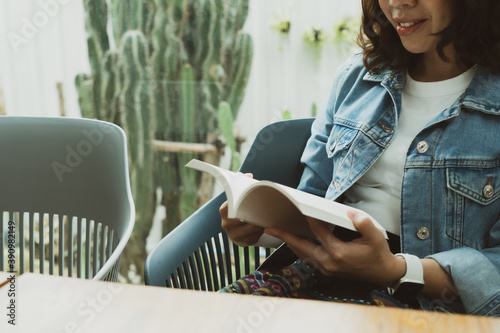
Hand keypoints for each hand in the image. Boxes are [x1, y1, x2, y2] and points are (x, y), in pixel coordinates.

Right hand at [219, 172, 263, 246]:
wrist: (238, 227)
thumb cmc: (240, 208)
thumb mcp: (238, 196)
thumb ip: (241, 183)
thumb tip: (248, 176)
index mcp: (224, 210)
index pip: (232, 206)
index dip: (244, 204)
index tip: (254, 202)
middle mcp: (226, 224)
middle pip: (243, 219)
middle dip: (255, 215)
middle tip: (265, 210)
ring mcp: (233, 235)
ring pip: (251, 229)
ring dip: (260, 224)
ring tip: (266, 218)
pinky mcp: (242, 243)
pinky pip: (254, 238)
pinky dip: (260, 232)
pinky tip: (264, 227)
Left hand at [264, 210, 405, 286]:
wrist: (383, 274)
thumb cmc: (378, 255)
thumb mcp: (376, 237)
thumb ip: (364, 223)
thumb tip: (351, 213)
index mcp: (339, 252)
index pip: (319, 232)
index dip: (310, 219)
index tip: (300, 209)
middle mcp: (329, 262)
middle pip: (301, 247)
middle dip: (285, 236)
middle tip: (270, 228)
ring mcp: (326, 268)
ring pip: (302, 254)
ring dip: (290, 243)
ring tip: (278, 233)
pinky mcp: (326, 270)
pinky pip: (308, 258)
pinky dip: (300, 249)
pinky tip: (295, 242)